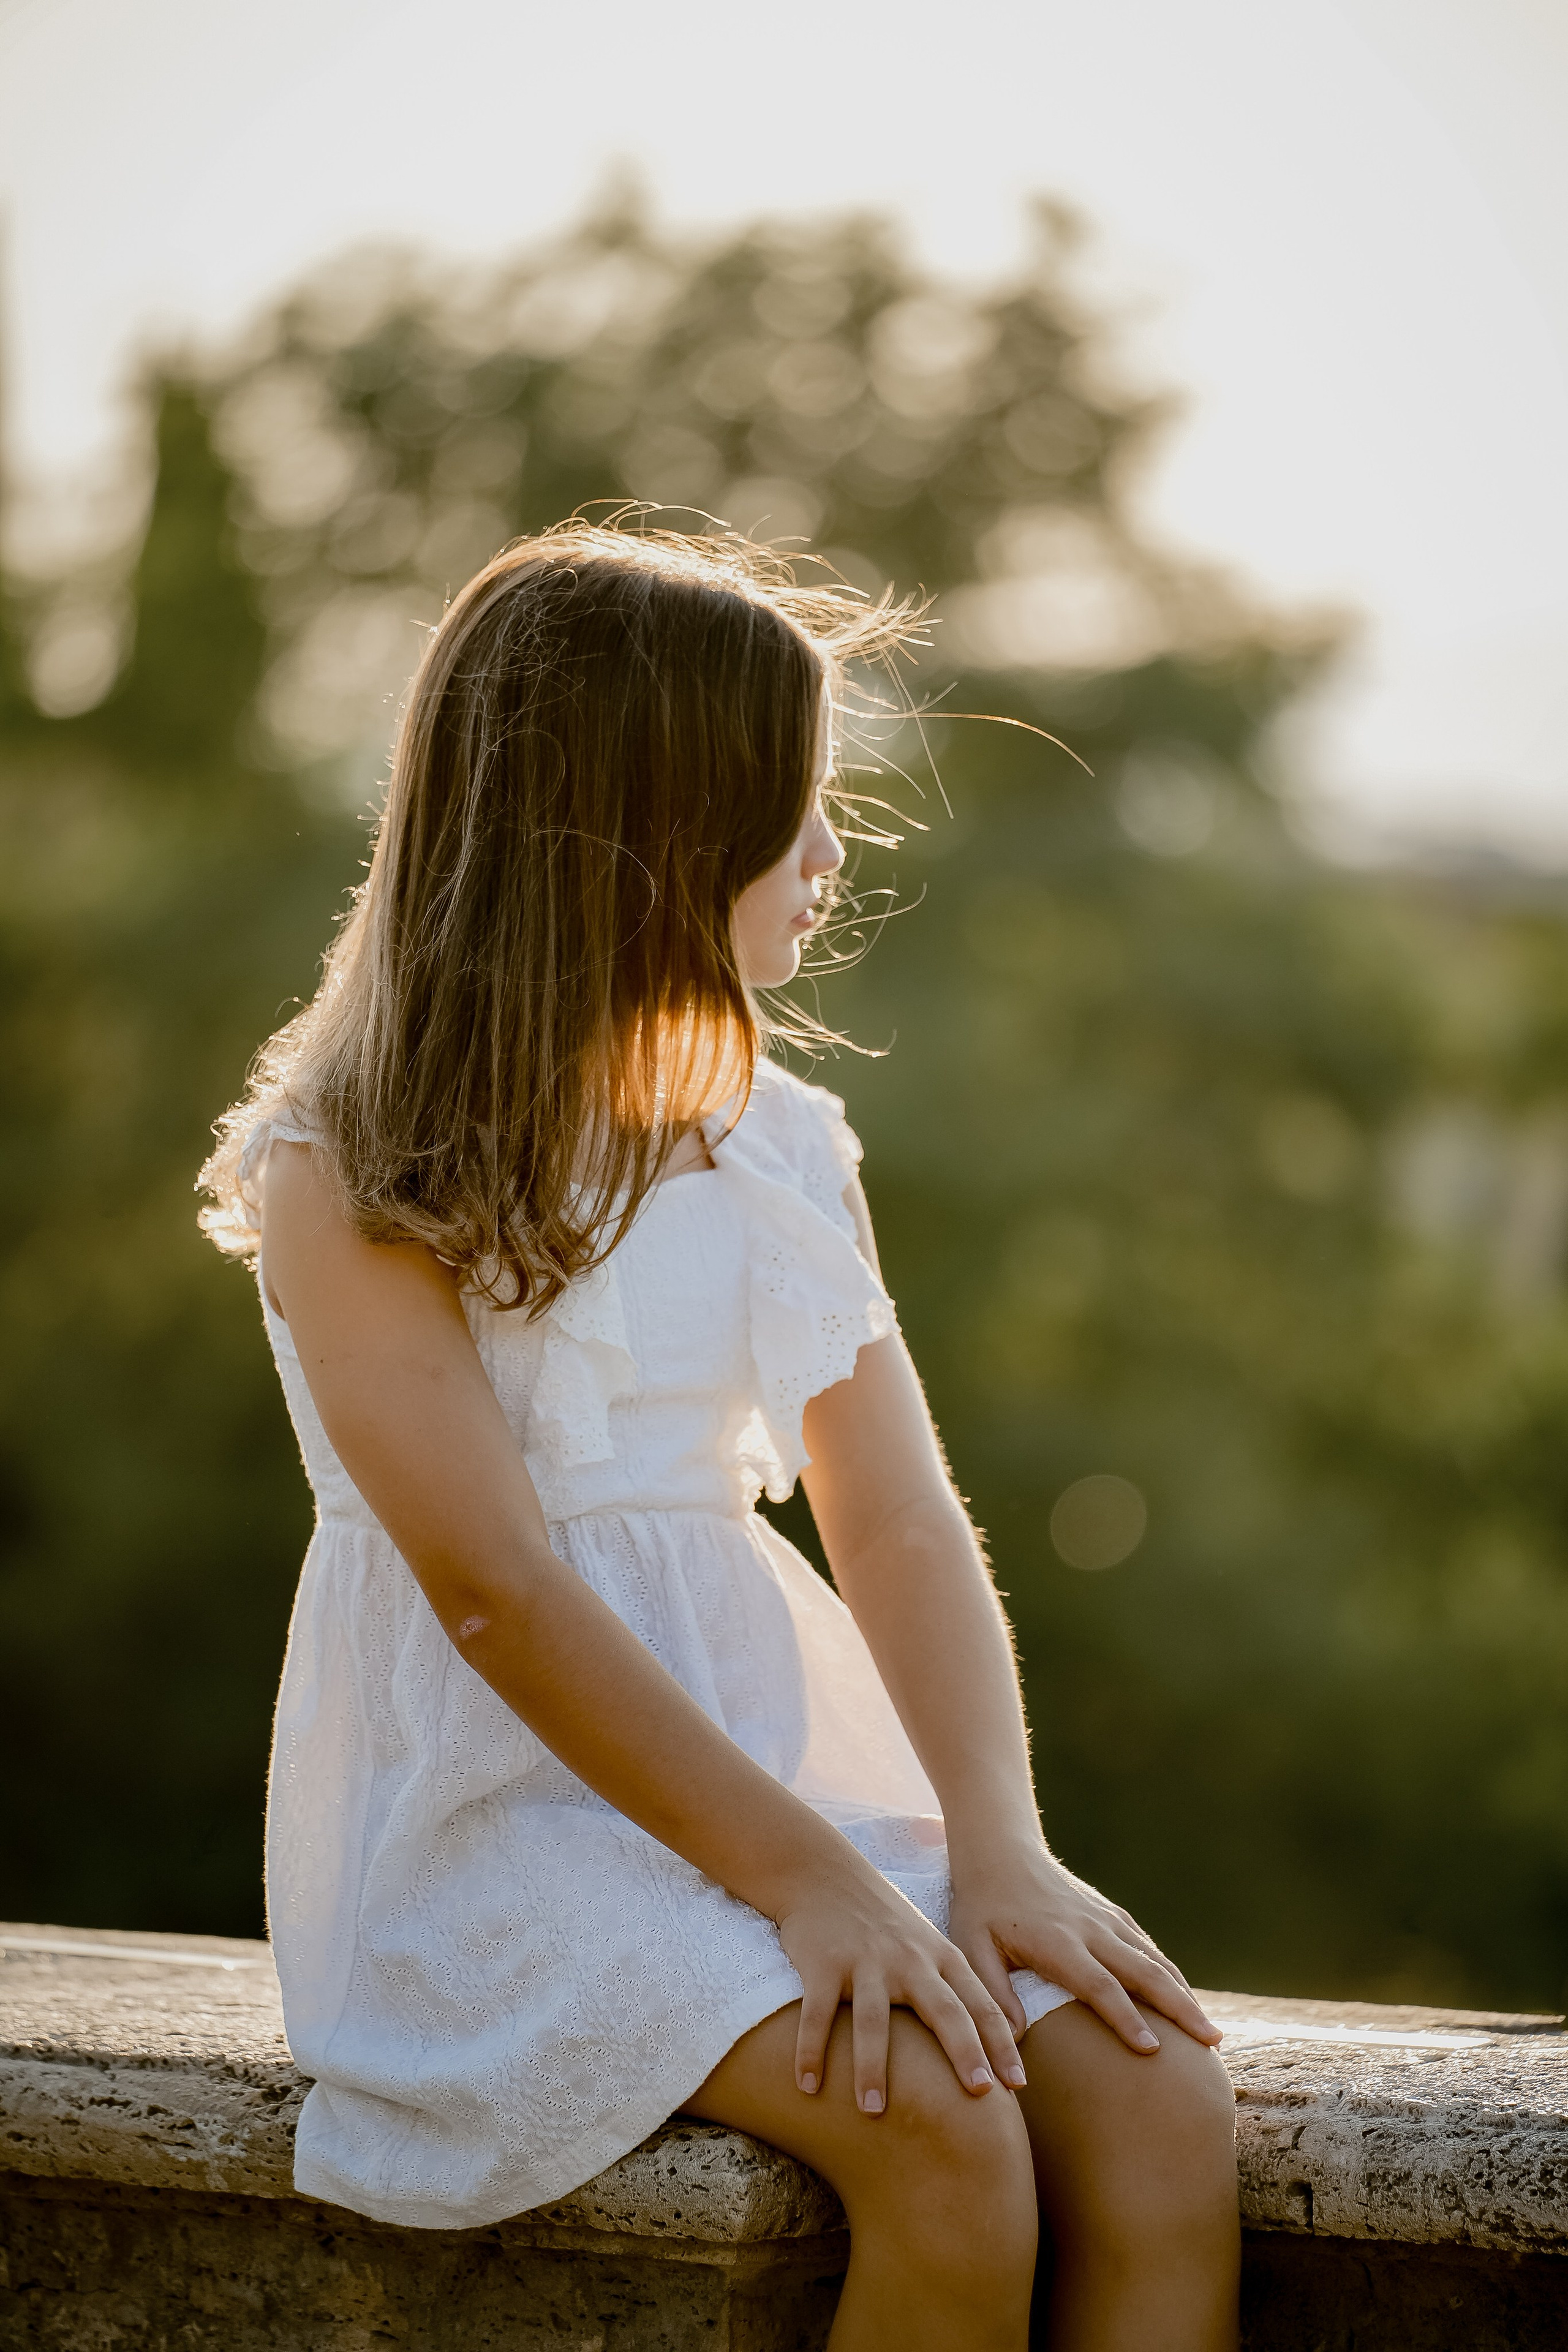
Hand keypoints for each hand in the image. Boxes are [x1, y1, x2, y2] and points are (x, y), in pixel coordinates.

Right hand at [774, 1858, 1029, 2113]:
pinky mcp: (823, 1963)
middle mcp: (909, 1959)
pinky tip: (807, 2085)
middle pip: (942, 2009)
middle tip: (981, 2094)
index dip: (1000, 2044)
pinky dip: (811, 2050)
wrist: (823, 1873)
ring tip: (875, 2111)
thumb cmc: (882, 1922)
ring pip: (873, 2019)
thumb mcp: (925, 1947)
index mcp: (939, 1957)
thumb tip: (986, 2049)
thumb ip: (951, 1989)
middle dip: (965, 2050)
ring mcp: (865, 1960)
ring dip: (872, 2067)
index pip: (979, 2004)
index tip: (1019, 2085)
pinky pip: (818, 2013)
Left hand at [946, 1839, 1221, 2055]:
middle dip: (1180, 2008)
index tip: (1153, 2050)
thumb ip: (993, 1998)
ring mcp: (1104, 1919)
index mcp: (1058, 1942)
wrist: (999, 1849)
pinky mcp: (1110, 1913)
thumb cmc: (980, 1905)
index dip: (1126, 2018)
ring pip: (1154, 1958)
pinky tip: (1183, 1998)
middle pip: (1144, 1971)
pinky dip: (1169, 1972)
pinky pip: (1145, 1945)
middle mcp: (1090, 1929)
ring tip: (1211, 2033)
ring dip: (1184, 1994)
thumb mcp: (971, 1949)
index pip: (1099, 1985)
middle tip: (1212, 2043)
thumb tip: (1011, 2054)